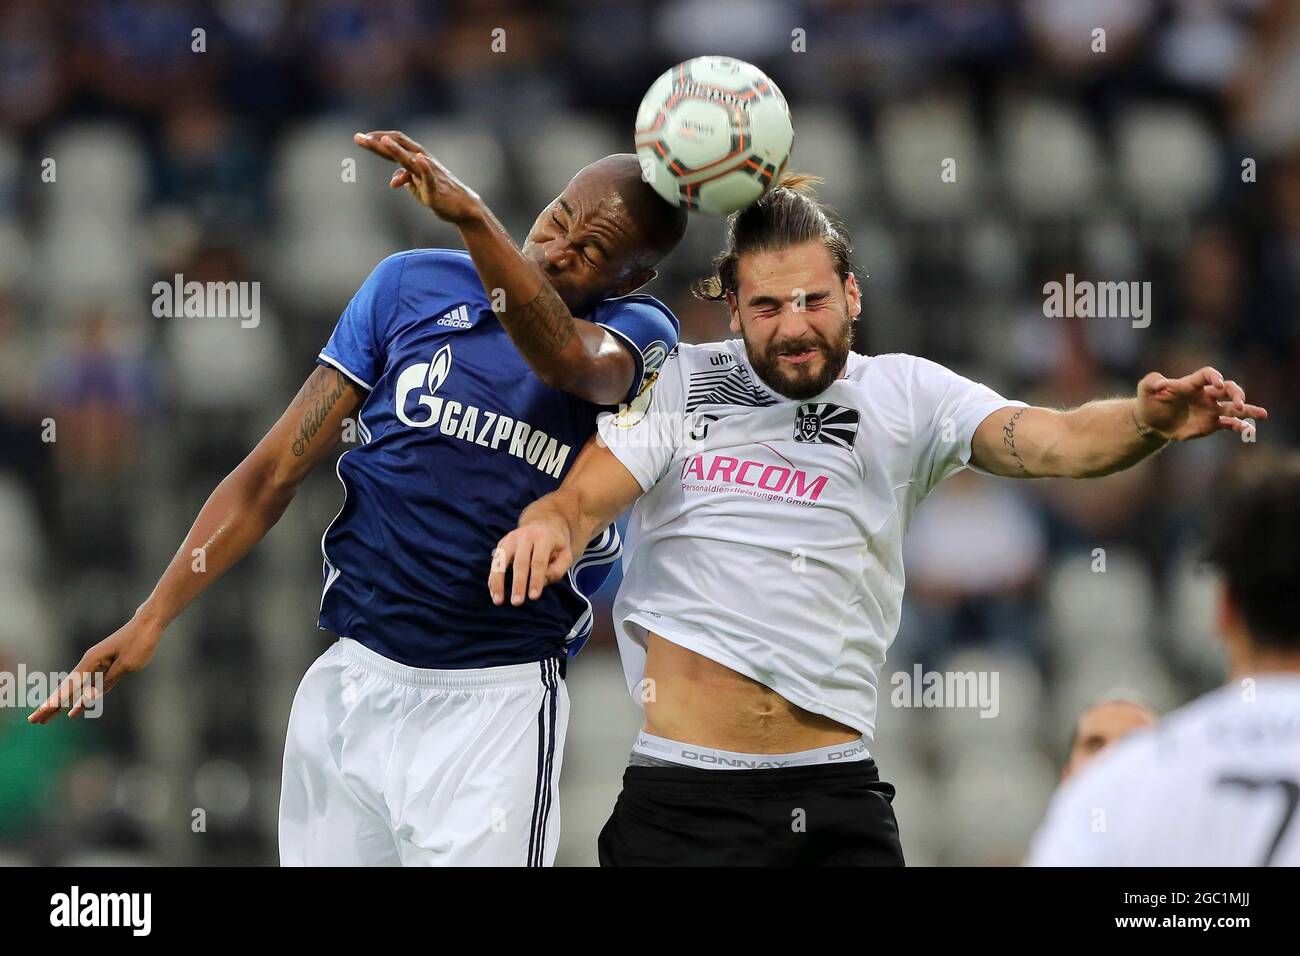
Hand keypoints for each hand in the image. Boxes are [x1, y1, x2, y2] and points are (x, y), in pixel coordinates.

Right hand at [28, 616, 162, 722]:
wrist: (148, 624)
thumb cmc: (139, 642)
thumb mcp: (126, 664)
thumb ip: (107, 682)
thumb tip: (91, 698)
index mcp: (91, 661)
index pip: (70, 686)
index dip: (56, 701)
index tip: (42, 712)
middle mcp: (89, 663)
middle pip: (66, 689)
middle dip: (50, 706)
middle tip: (33, 721)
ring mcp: (96, 666)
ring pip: (74, 690)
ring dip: (61, 705)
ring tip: (46, 719)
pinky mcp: (105, 668)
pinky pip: (88, 688)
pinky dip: (80, 700)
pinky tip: (74, 711)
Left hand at [354, 130, 482, 225]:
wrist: (462, 207)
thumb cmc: (440, 193)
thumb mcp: (418, 186)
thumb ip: (405, 178)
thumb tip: (393, 180)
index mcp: (415, 159)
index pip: (395, 143)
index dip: (377, 140)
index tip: (360, 138)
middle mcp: (421, 161)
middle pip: (398, 146)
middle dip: (378, 142)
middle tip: (358, 138)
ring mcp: (429, 173)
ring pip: (411, 159)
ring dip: (397, 150)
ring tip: (384, 141)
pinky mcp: (435, 187)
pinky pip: (429, 176)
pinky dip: (424, 167)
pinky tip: (418, 159)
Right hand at [489, 519, 573, 606]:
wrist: (544, 523)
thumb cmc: (556, 545)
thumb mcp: (566, 554)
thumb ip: (557, 570)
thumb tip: (541, 582)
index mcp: (543, 537)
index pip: (538, 562)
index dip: (536, 580)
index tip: (533, 597)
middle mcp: (525, 536)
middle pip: (520, 562)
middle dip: (518, 584)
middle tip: (517, 602)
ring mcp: (511, 538)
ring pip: (501, 561)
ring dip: (498, 582)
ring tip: (498, 601)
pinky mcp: (502, 543)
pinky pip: (495, 563)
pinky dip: (493, 579)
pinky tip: (494, 593)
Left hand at [1136, 366, 1267, 440]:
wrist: (1151, 421)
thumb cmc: (1149, 400)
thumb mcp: (1145, 388)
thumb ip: (1152, 382)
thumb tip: (1162, 383)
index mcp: (1191, 384)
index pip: (1208, 375)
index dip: (1215, 377)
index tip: (1218, 385)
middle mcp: (1205, 395)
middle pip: (1228, 389)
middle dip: (1236, 393)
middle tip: (1240, 403)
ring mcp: (1210, 409)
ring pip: (1234, 408)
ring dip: (1248, 410)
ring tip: (1262, 414)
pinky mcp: (1211, 423)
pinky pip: (1229, 423)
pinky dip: (1239, 426)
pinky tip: (1248, 430)